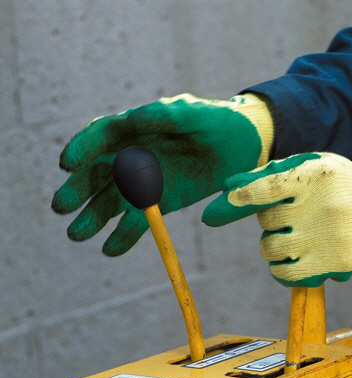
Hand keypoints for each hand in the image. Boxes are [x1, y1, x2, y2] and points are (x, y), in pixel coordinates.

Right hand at [52, 93, 273, 254]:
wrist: (246, 146)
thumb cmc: (217, 121)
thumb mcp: (190, 112)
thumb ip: (159, 116)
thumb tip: (127, 121)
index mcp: (138, 127)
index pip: (101, 136)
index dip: (81, 149)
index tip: (67, 165)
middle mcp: (136, 155)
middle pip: (99, 172)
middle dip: (78, 189)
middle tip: (61, 207)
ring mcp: (149, 181)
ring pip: (114, 200)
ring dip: (94, 218)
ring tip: (77, 235)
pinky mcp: (164, 201)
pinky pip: (141, 219)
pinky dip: (125, 235)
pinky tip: (110, 249)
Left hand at [202, 152, 351, 285]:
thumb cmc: (338, 186)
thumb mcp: (311, 168)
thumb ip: (270, 175)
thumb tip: (228, 188)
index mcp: (316, 177)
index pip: (269, 187)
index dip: (242, 197)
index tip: (222, 204)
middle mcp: (323, 208)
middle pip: (267, 220)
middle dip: (268, 219)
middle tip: (287, 217)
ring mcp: (329, 239)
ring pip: (271, 248)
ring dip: (271, 244)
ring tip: (291, 237)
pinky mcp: (334, 265)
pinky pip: (285, 274)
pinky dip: (279, 268)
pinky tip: (290, 258)